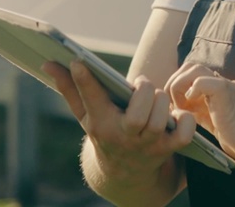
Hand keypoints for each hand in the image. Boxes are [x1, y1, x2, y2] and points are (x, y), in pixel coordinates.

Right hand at [43, 61, 195, 181]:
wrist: (124, 173)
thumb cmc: (104, 131)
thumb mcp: (85, 114)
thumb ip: (69, 88)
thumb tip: (48, 64)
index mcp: (100, 124)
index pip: (91, 101)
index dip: (85, 80)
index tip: (78, 61)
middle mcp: (124, 136)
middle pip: (137, 115)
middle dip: (143, 93)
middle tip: (140, 86)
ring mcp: (147, 145)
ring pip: (160, 121)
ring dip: (161, 103)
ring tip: (155, 97)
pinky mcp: (169, 148)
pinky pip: (184, 134)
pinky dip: (185, 121)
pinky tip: (177, 114)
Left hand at [166, 63, 234, 176]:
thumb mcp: (221, 128)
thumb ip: (206, 117)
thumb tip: (184, 117)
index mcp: (223, 91)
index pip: (193, 76)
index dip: (179, 90)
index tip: (176, 111)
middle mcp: (225, 84)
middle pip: (190, 67)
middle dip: (175, 84)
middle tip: (175, 108)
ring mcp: (228, 87)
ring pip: (194, 69)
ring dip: (179, 86)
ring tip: (182, 109)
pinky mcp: (228, 94)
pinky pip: (203, 80)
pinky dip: (191, 90)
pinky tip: (192, 109)